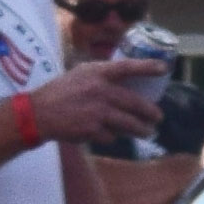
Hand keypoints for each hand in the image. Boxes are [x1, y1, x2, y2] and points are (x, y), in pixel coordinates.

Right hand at [24, 59, 165, 146]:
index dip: (147, 67)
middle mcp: (99, 91)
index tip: (164, 68)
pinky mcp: (92, 130)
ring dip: (141, 130)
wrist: (38, 113)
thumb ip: (102, 76)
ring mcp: (97, 112)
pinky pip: (112, 136)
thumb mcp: (80, 74)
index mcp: (96, 73)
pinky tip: (108, 134)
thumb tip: (127, 79)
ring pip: (129, 124)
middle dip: (151, 112)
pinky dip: (112, 136)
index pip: (127, 67)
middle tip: (158, 117)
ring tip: (147, 132)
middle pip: (135, 103)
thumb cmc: (60, 91)